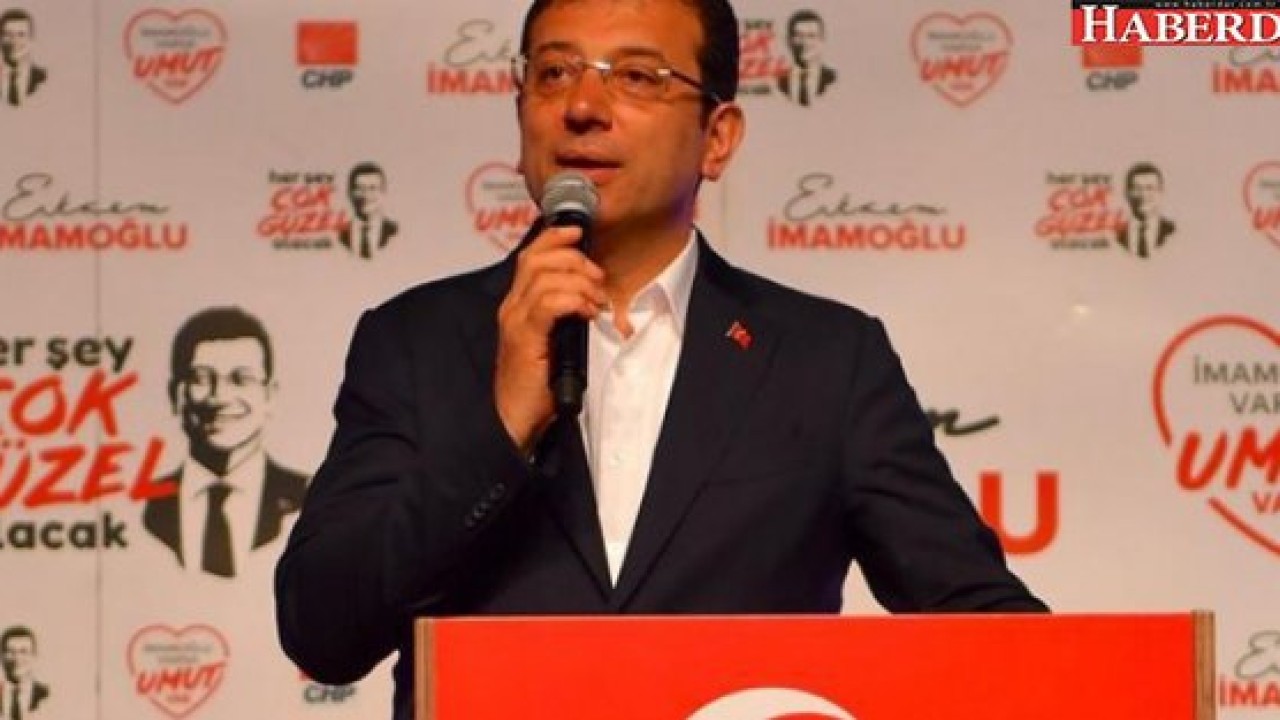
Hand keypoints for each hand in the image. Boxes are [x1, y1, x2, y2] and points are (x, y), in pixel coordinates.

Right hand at [494, 226, 605, 452]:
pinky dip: (572, 300)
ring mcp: (515, 321)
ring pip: (545, 278)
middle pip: (538, 259)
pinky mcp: (523, 338)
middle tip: (598, 279)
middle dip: (574, 259)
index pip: (531, 255)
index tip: (579, 232)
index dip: (555, 237)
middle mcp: (511, 307)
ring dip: (579, 283)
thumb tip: (593, 295)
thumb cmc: (537, 385)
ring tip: (595, 301)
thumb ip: (565, 315)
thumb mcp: (556, 340)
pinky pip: (548, 303)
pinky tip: (586, 312)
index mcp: (518, 305)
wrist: (515, 418)